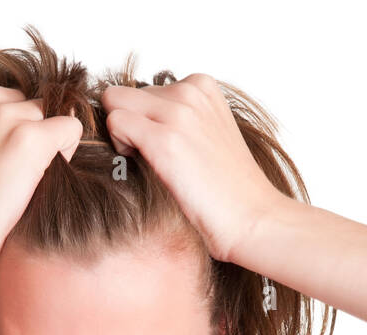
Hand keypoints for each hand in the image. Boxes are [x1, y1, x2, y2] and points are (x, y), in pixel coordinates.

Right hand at [0, 83, 83, 269]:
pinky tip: (38, 178)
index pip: (14, 98)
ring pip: (54, 118)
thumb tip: (46, 110)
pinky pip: (71, 129)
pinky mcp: (32, 138)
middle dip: (32, 135)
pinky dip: (66, 153)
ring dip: (48, 146)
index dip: (15, 130)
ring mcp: (9, 116)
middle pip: (36, 106)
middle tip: (9, 173)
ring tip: (19, 178)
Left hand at [100, 73, 283, 264]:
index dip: (144, 121)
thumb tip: (136, 117)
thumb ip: (179, 116)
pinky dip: (119, 147)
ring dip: (122, 135)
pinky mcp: (164, 139)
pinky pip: (114, 122)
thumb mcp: (208, 134)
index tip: (162, 147)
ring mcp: (178, 113)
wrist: (252, 217)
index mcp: (202, 86)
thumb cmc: (228, 189)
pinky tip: (144, 169)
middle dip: (129, 124)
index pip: (144, 89)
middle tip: (151, 159)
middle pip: (125, 95)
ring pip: (114, 103)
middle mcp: (190, 91)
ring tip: (151, 164)